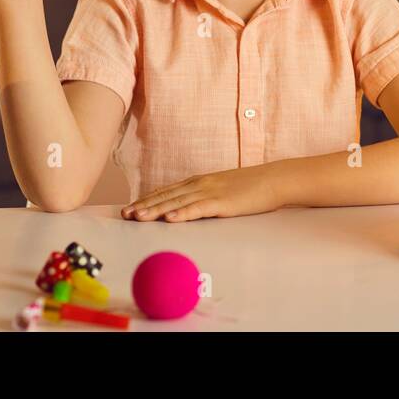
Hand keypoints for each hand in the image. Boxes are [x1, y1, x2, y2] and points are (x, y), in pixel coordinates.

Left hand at [120, 163, 288, 221]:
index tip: (130, 207)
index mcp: (199, 182)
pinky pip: (198, 208)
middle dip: (144, 205)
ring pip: (177, 202)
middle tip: (124, 214)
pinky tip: (170, 219)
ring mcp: (210, 192)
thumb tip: (189, 208)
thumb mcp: (222, 189)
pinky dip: (182, 213)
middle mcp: (200, 184)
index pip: (167, 190)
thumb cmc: (250, 187)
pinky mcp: (222, 202)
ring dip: (156, 210)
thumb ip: (205, 197)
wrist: (273, 179)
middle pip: (166, 195)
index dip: (147, 199)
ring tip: (138, 217)